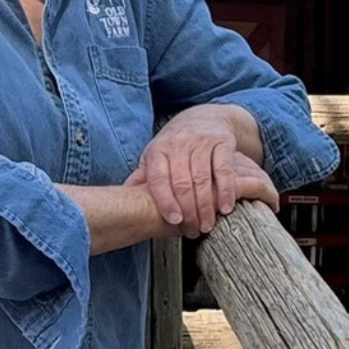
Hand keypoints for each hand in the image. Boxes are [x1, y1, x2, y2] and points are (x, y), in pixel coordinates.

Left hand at [125, 107, 278, 236]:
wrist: (204, 116)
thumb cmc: (176, 144)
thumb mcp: (156, 155)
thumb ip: (143, 176)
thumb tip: (123, 197)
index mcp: (158, 150)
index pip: (159, 179)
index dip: (166, 202)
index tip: (174, 221)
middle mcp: (178, 144)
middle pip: (182, 183)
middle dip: (188, 211)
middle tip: (192, 231)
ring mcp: (201, 142)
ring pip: (202, 179)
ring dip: (206, 207)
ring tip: (206, 226)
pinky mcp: (222, 142)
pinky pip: (224, 170)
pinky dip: (226, 191)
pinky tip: (225, 208)